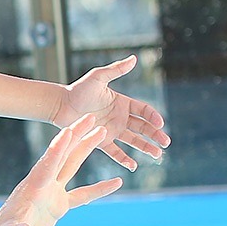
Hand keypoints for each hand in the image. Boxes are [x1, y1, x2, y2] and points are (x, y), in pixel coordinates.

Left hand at [0, 117, 123, 225]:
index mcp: (32, 189)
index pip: (47, 165)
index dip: (57, 149)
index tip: (69, 130)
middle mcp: (42, 186)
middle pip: (62, 156)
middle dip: (75, 135)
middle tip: (90, 116)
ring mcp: (50, 194)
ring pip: (71, 166)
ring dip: (85, 149)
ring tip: (101, 132)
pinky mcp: (57, 206)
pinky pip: (82, 195)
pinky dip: (99, 189)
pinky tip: (116, 182)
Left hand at [52, 54, 169, 170]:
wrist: (59, 105)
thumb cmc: (77, 90)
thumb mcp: (98, 78)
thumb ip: (116, 70)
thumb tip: (134, 58)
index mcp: (122, 103)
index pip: (144, 110)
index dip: (153, 117)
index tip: (160, 124)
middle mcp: (119, 117)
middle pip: (143, 127)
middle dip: (156, 135)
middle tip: (166, 143)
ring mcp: (111, 130)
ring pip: (133, 141)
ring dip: (146, 148)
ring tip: (157, 155)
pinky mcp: (100, 141)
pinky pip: (115, 152)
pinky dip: (124, 159)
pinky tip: (133, 166)